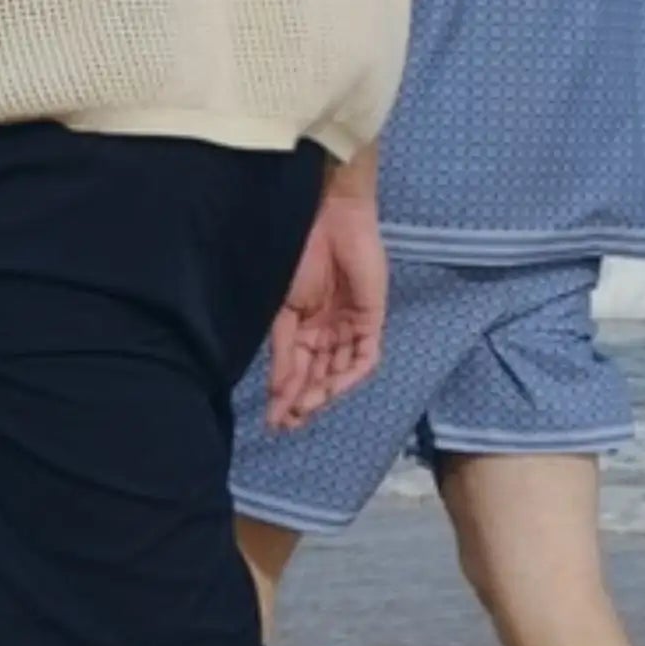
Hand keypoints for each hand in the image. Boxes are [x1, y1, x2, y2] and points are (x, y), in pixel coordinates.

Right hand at [262, 178, 386, 427]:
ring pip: (338, 372)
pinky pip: (364, 357)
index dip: (285, 396)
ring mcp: (350, 327)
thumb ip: (282, 351)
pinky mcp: (372, 320)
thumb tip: (276, 390)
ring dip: (322, 393)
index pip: (296, 370)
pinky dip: (349, 375)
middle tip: (287, 423)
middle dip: (302, 401)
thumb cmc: (300, 256)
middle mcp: (328, 332)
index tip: (272, 420)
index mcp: (303, 327)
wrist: (330, 221)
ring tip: (304, 410)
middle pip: (317, 376)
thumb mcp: (283, 310)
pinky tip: (331, 388)